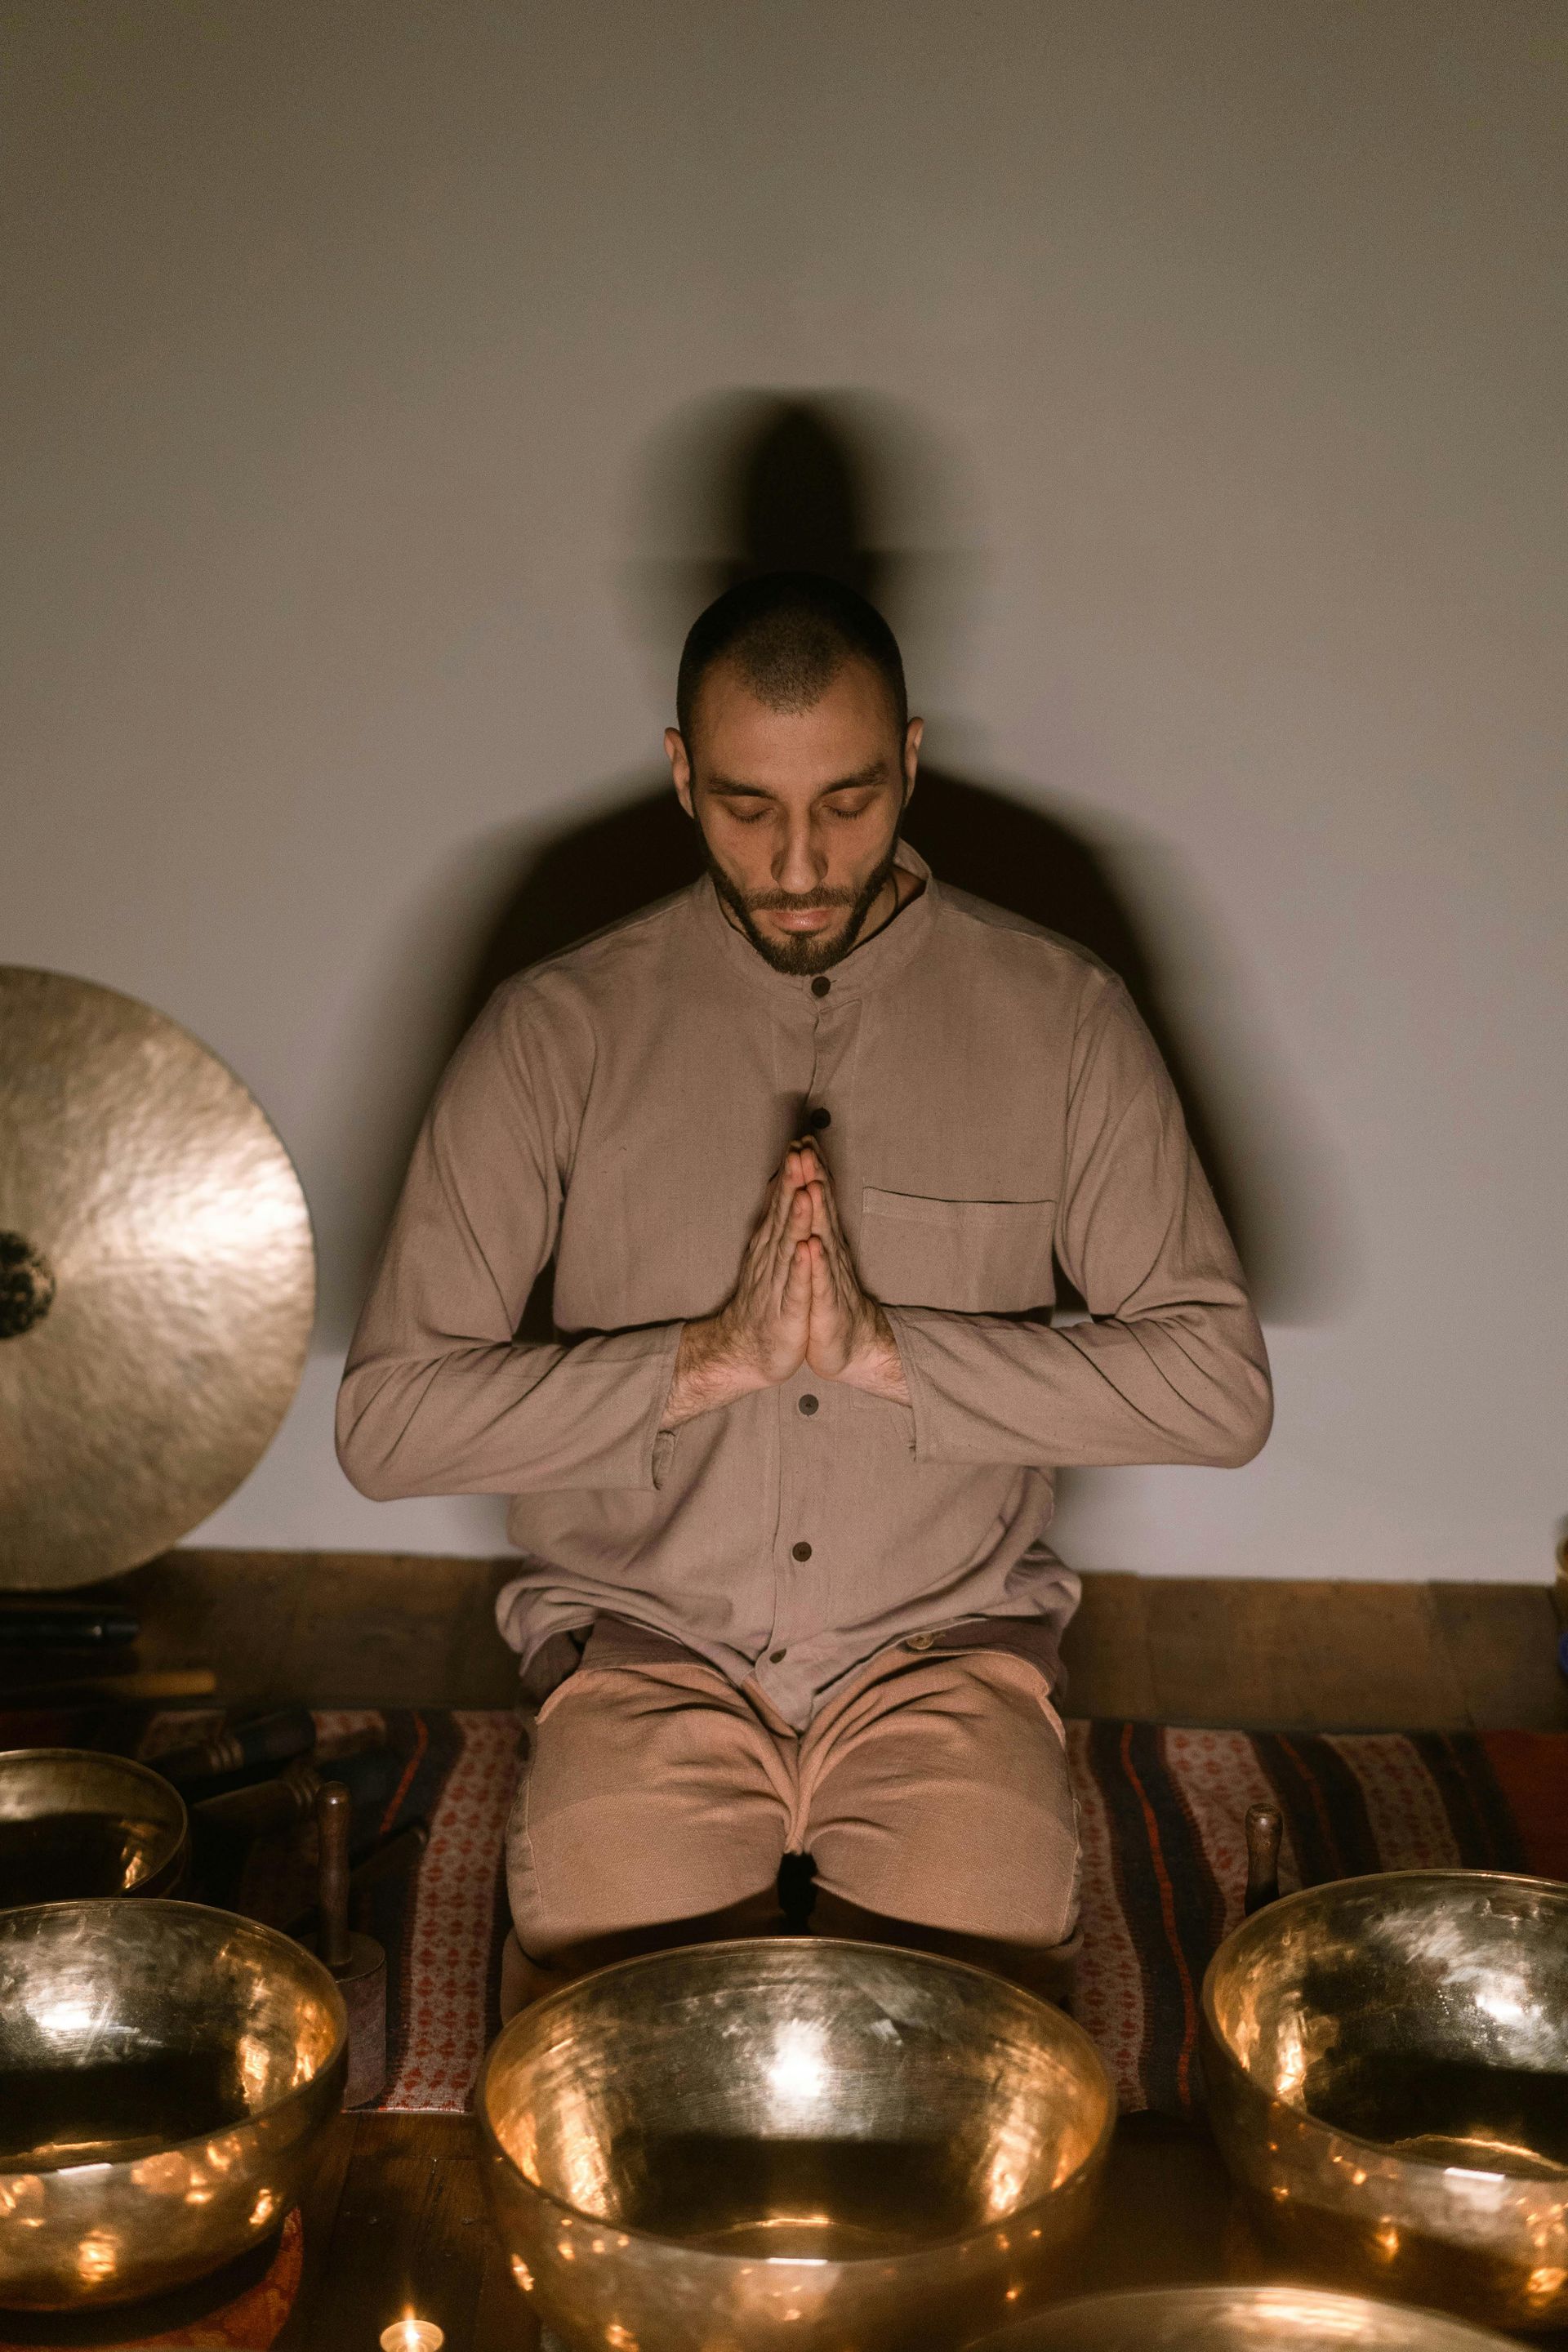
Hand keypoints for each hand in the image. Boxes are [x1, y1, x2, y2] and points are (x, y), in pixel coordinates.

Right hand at [661, 1146, 814, 1426]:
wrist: (747, 1349)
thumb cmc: (765, 1303)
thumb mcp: (772, 1259)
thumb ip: (778, 1224)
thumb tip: (782, 1189)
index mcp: (772, 1245)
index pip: (784, 1203)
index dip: (793, 1174)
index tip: (802, 1143)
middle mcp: (772, 1259)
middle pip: (786, 1216)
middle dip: (794, 1184)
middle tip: (800, 1152)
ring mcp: (778, 1284)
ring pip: (790, 1245)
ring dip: (798, 1218)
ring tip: (805, 1190)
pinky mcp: (786, 1311)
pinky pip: (795, 1286)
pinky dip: (801, 1267)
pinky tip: (806, 1248)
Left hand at [798, 1144, 909, 1403]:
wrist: (843, 1345)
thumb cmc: (824, 1299)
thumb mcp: (815, 1259)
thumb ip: (813, 1224)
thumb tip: (808, 1189)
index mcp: (822, 1243)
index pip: (816, 1201)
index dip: (811, 1171)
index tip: (803, 1139)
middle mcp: (828, 1256)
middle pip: (821, 1213)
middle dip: (814, 1180)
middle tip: (808, 1148)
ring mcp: (828, 1281)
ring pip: (821, 1242)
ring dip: (816, 1215)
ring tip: (811, 1186)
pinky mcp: (825, 1308)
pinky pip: (817, 1285)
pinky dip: (813, 1266)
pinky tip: (811, 1247)